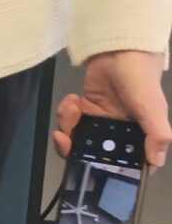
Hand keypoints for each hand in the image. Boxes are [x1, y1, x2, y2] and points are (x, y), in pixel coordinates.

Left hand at [54, 50, 169, 168]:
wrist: (121, 51)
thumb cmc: (141, 82)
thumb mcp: (153, 110)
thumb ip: (157, 136)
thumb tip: (155, 162)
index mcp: (140, 138)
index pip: (125, 164)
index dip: (107, 171)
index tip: (89, 168)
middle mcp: (119, 134)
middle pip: (94, 154)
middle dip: (76, 149)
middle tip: (66, 139)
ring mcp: (101, 121)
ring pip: (78, 137)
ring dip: (68, 126)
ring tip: (72, 108)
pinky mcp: (86, 108)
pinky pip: (70, 119)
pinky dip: (66, 112)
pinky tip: (72, 100)